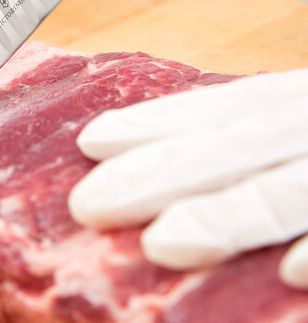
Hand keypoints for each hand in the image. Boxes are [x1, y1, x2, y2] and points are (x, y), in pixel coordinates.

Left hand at [68, 69, 307, 288]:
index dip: (152, 124)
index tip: (91, 140)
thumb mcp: (293, 117)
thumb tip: (168, 158)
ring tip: (162, 243)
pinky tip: (286, 273)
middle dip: (158, 175)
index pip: (212, 109)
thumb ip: (246, 135)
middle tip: (90, 205)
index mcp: (286, 103)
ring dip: (225, 216)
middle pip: (230, 149)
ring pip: (284, 192)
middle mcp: (306, 124)